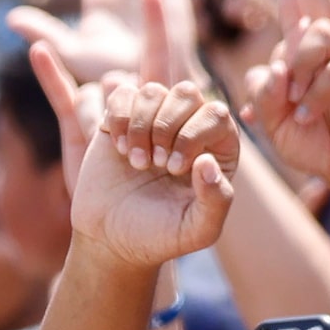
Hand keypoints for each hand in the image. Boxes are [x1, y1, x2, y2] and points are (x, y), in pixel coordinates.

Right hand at [48, 63, 238, 268]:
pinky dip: (119, 118)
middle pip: (187, 93)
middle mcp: (189, 127)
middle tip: (155, 164)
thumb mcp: (197, 230)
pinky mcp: (121, 118)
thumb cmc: (160, 236)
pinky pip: (123, 92)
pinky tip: (119, 149)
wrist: (112, 239)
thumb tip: (208, 161)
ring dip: (141, 126)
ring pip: (154, 90)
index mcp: (217, 149)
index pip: (216, 115)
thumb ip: (216, 201)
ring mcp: (155, 120)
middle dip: (167, 125)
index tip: (173, 170)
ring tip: (137, 163)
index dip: (193, 135)